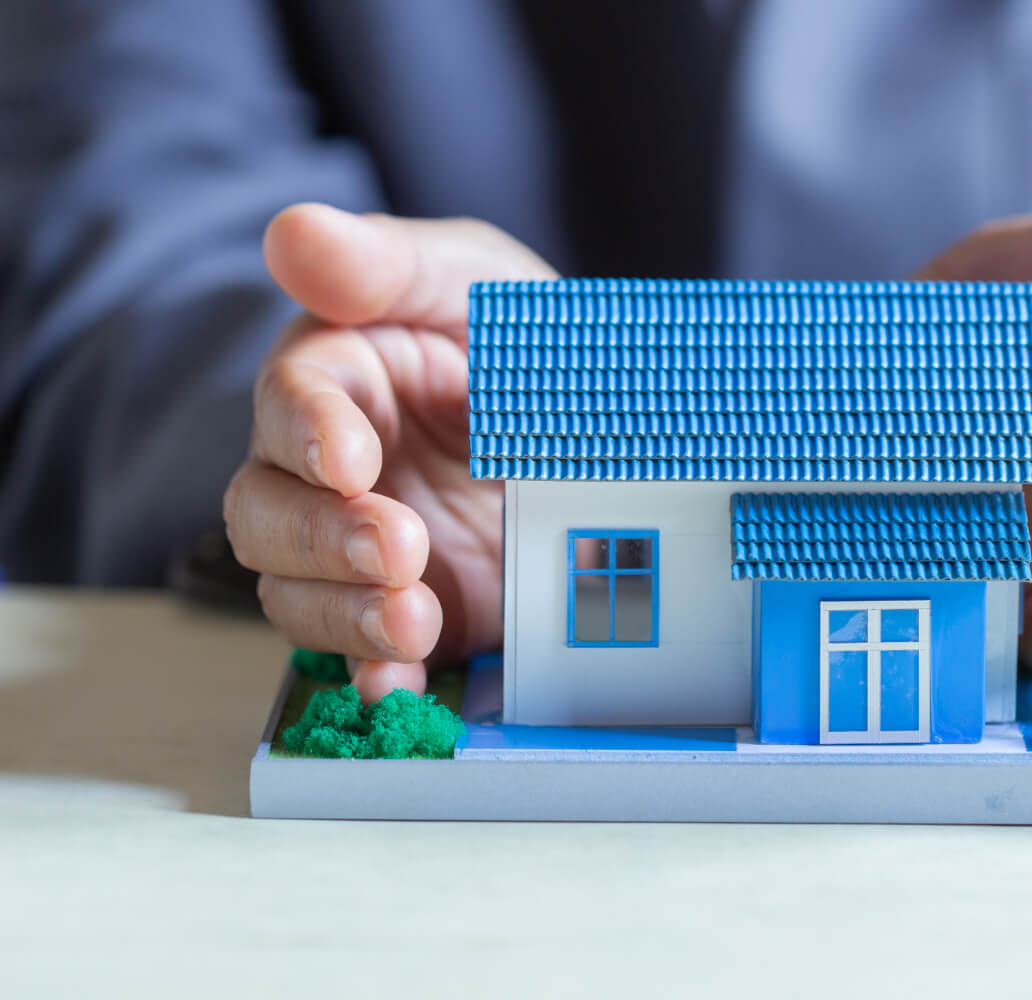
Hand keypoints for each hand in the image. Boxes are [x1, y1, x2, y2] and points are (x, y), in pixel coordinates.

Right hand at [224, 205, 554, 701]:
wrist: (615, 436)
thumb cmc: (530, 342)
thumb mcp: (480, 285)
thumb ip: (392, 265)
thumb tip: (293, 233)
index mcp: (342, 377)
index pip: (290, 401)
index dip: (309, 431)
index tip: (349, 458)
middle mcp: (331, 470)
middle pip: (267, 509)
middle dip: (323, 536)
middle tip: (399, 548)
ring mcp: (362, 547)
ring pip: (295, 588)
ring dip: (344, 612)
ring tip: (414, 619)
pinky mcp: (408, 608)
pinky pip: (359, 654)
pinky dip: (371, 674)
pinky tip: (398, 683)